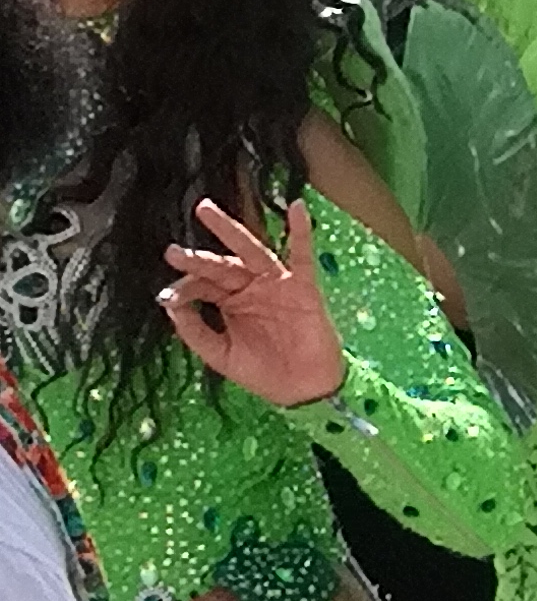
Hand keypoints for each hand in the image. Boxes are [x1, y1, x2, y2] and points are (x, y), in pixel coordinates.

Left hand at [160, 197, 342, 409]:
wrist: (304, 391)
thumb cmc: (264, 373)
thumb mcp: (220, 355)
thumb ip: (194, 330)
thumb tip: (170, 302)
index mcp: (229, 302)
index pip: (202, 285)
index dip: (184, 289)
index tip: (168, 298)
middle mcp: (249, 288)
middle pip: (219, 264)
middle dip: (197, 256)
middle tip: (172, 251)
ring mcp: (275, 285)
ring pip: (250, 252)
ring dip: (229, 230)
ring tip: (205, 209)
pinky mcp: (302, 287)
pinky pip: (301, 256)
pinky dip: (300, 232)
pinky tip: (297, 208)